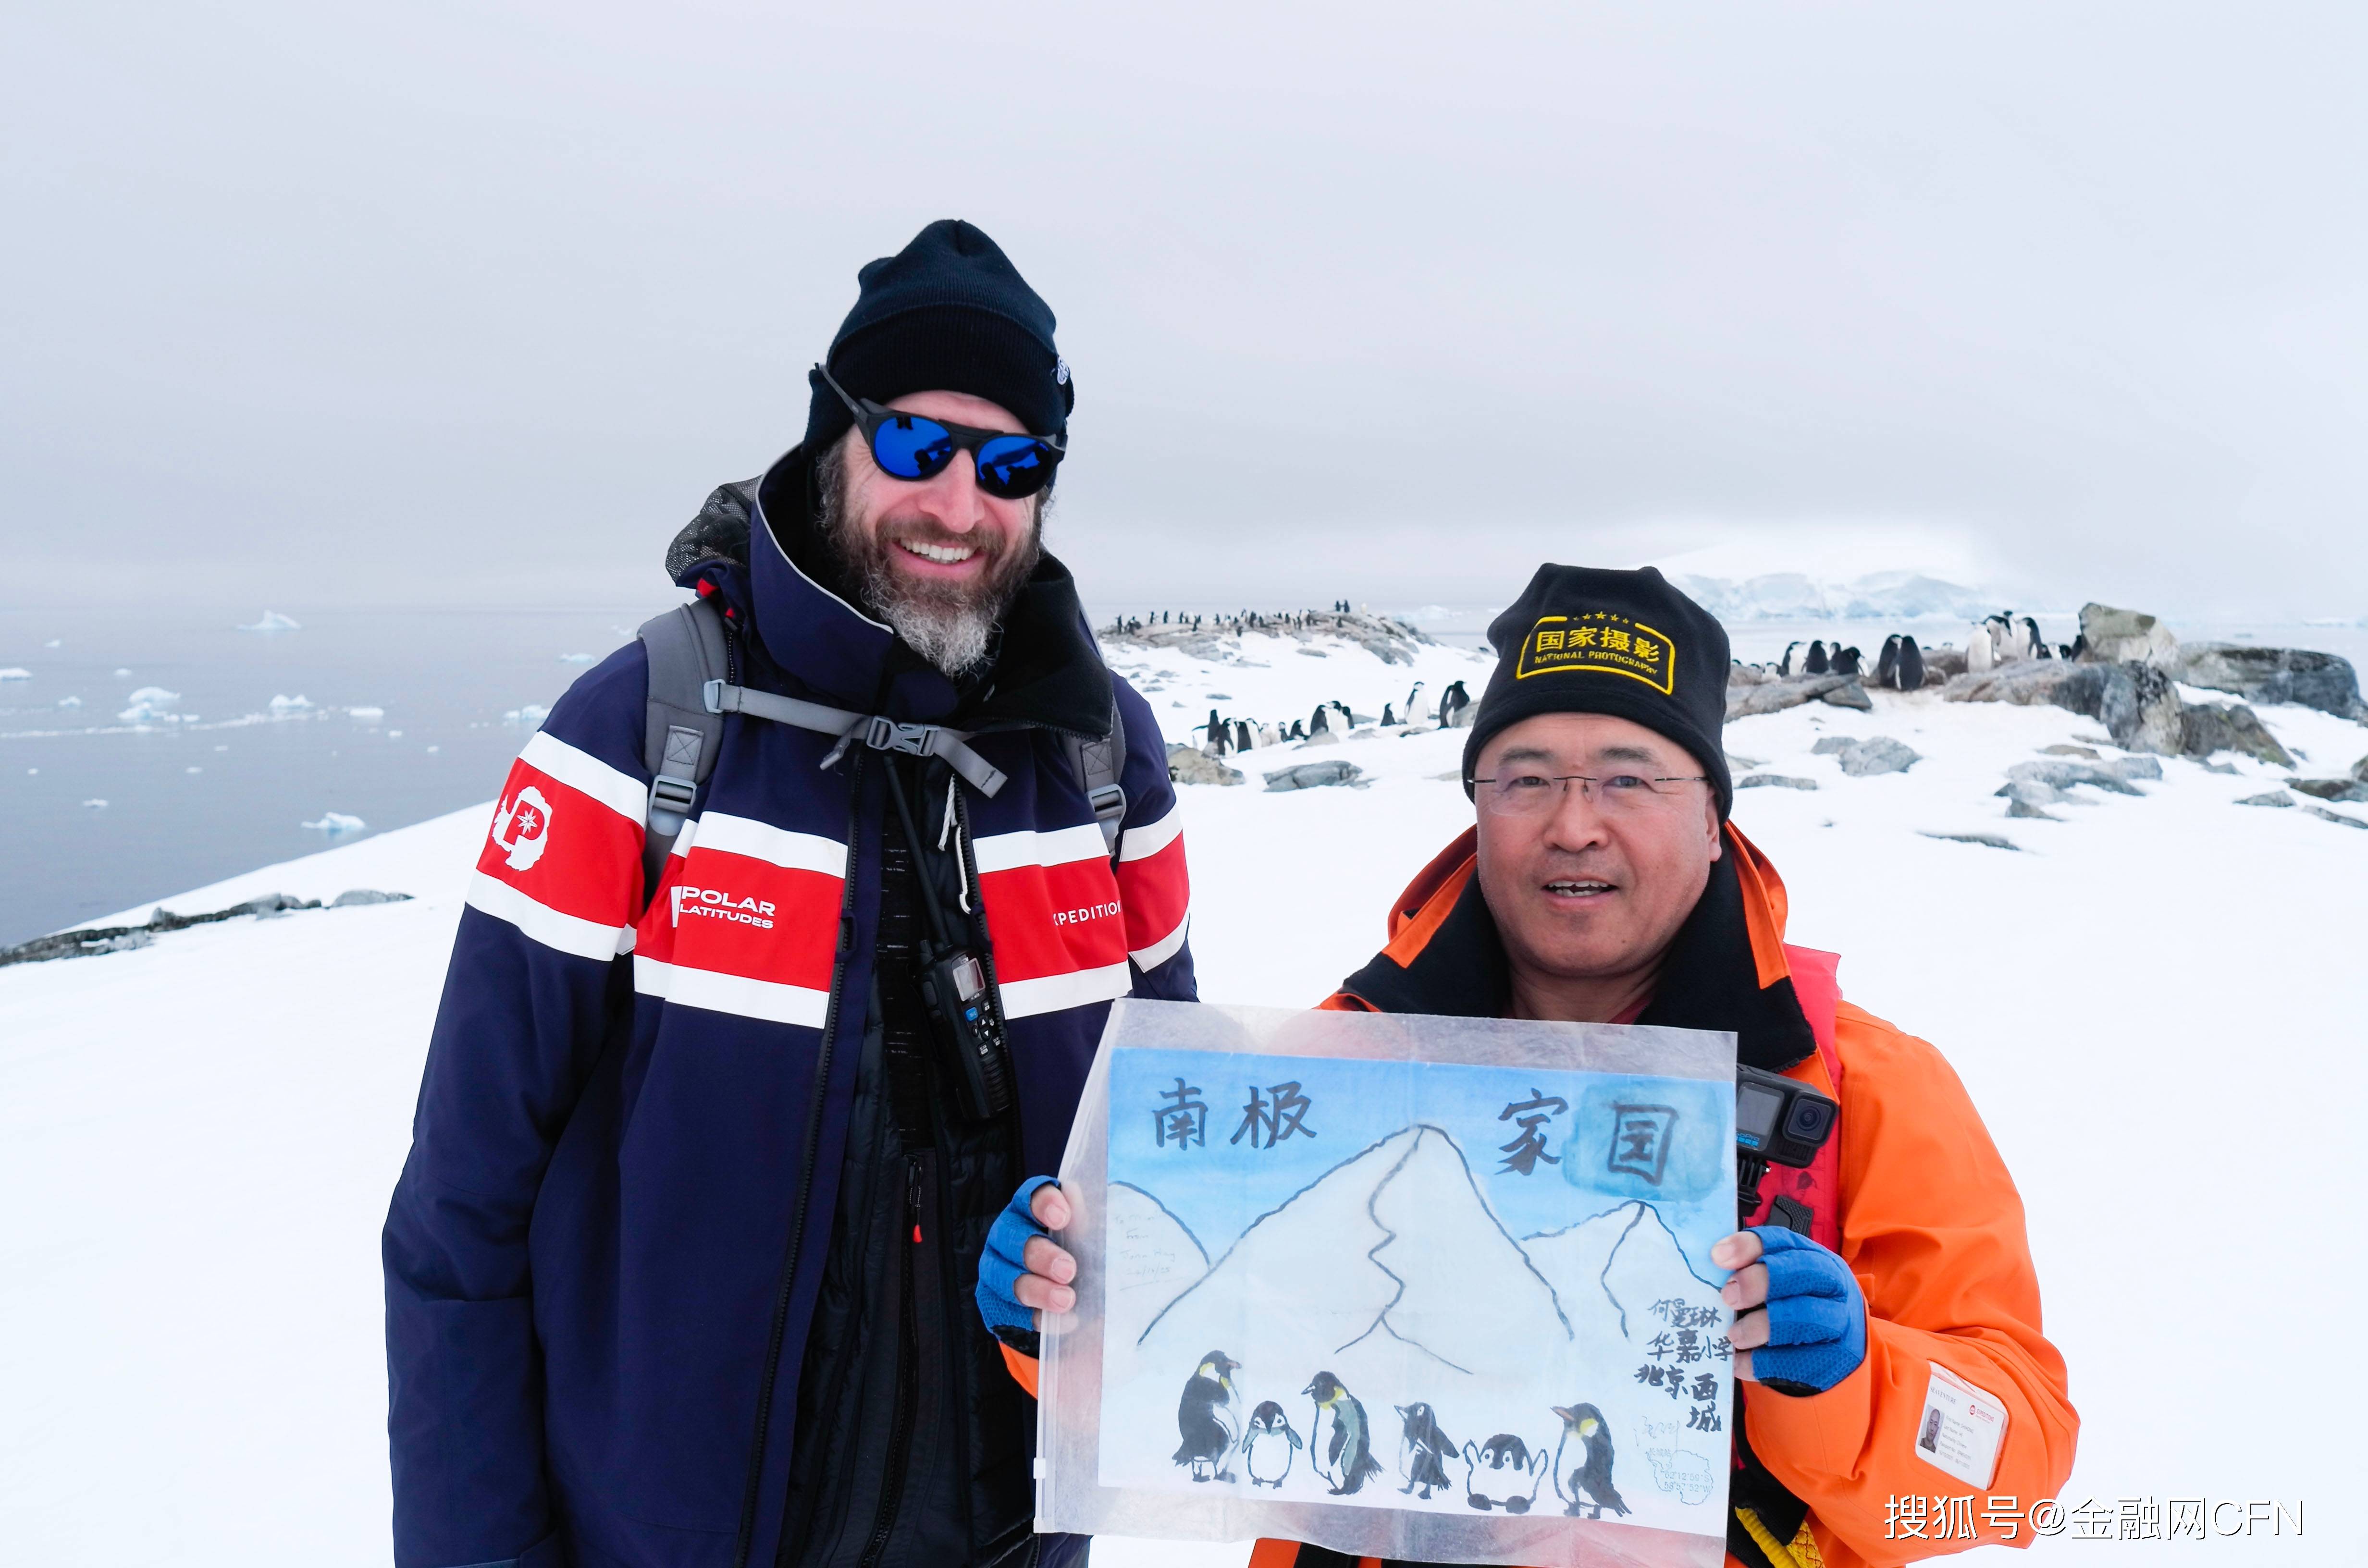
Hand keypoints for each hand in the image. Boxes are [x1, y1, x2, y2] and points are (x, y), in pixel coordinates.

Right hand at [975, 1176, 1077, 1340]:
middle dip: (1040, 1254)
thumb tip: (1082, 1201)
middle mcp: (1005, 1235)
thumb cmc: (1079, 1258)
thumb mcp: (1086, 1241)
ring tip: (1066, 1299)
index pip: (1030, 1197)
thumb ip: (1084, 1223)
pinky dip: (1036, 1317)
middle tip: (1068, 1269)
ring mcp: (994, 1269)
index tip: (1063, 1219)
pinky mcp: (993, 1302)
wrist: (1068, 1302)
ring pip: (1005, 1277)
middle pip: (1013, 1237)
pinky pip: (1008, 1311)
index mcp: (1028, 1211)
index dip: (1044, 1204)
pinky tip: (1063, 1321)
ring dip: (1037, 1289)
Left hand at [1712, 1225, 1866, 1394]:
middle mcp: (1831, 1284)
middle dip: (1758, 1282)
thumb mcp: (1776, 1285)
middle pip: (1802, 1272)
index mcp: (1812, 1257)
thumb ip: (1748, 1273)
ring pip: (1806, 1317)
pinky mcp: (1838, 1357)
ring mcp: (1839, 1320)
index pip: (1782, 1241)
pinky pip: (1803, 1360)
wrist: (1835, 1346)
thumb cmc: (1795, 1307)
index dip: (1748, 1247)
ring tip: (1734, 1336)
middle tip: (1727, 1298)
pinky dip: (1766, 1363)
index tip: (1717, 1257)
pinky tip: (1741, 1363)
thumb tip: (1712, 1266)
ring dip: (1762, 1326)